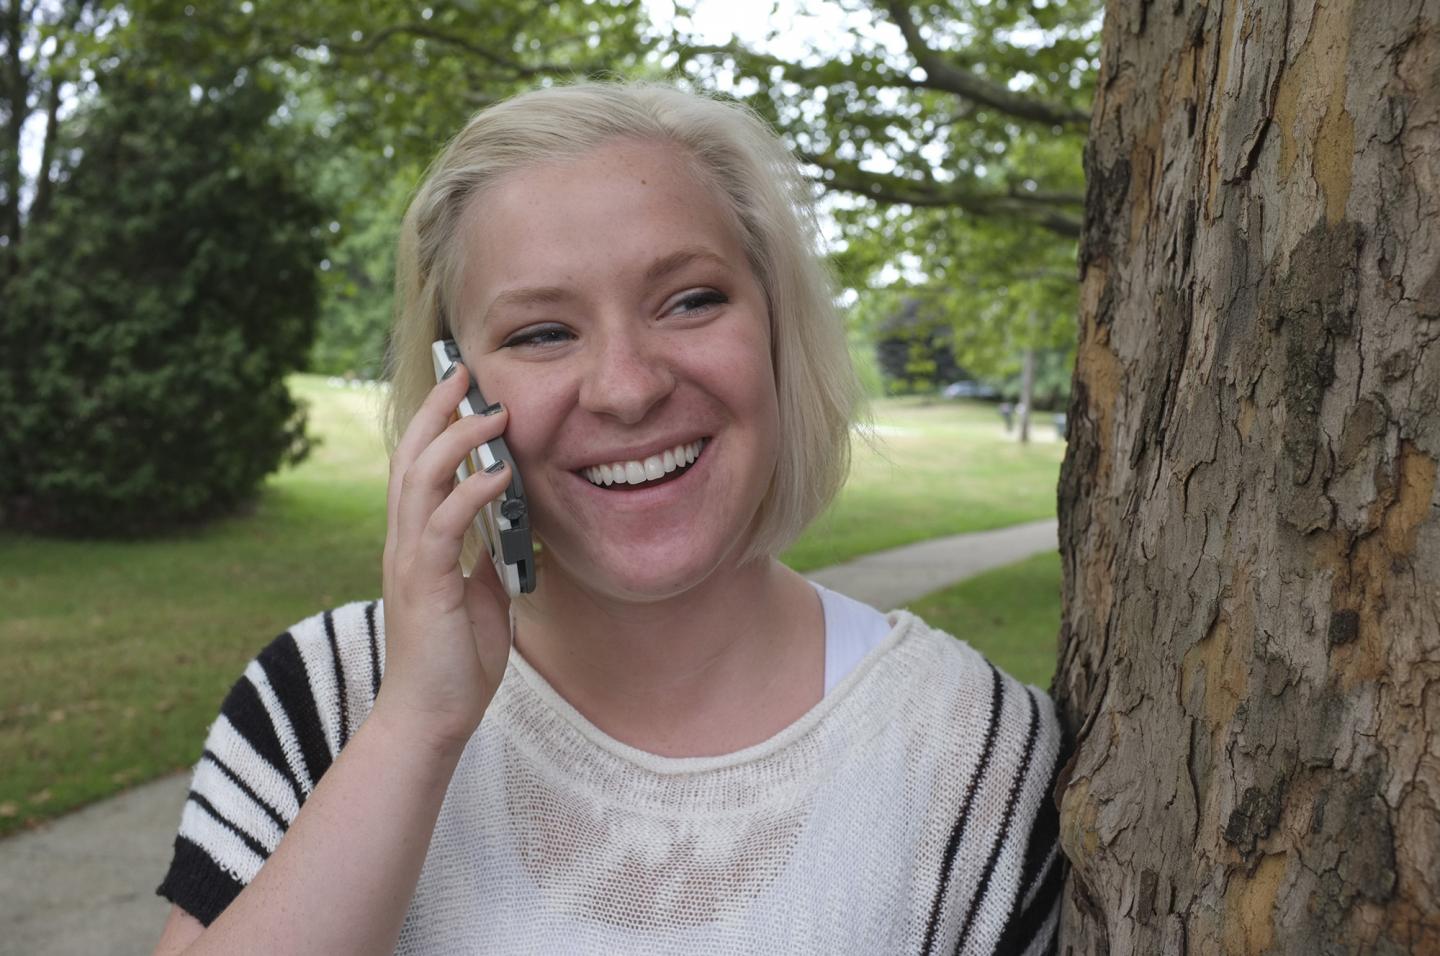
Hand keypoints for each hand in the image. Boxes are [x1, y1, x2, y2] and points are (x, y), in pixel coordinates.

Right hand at [375, 363, 515, 755]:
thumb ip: (485, 558)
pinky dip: (469, 495)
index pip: (420, 467)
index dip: (437, 423)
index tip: (464, 389)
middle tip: (466, 372)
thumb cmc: (455, 661)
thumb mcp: (480, 596)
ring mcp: (410, 563)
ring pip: (420, 482)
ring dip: (455, 441)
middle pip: (410, 458)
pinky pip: (443, 528)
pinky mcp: (425, 587)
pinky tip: (497, 475)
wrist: (430, 718)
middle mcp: (405, 543)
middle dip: (437, 411)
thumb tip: (509, 528)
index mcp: (417, 542)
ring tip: (489, 412)